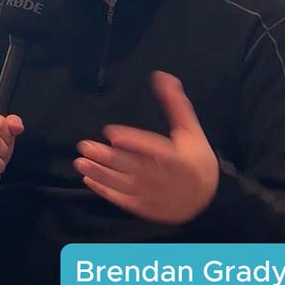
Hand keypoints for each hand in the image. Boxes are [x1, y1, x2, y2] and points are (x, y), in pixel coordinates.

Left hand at [74, 71, 218, 223]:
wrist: (205, 200)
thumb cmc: (195, 160)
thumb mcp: (191, 131)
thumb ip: (176, 105)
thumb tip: (162, 76)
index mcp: (181, 161)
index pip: (156, 150)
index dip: (134, 141)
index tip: (111, 133)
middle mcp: (167, 181)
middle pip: (135, 169)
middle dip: (109, 158)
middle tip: (85, 146)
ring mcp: (155, 197)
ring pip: (125, 185)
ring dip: (101, 174)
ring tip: (80, 163)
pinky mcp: (146, 208)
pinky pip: (123, 200)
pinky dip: (105, 191)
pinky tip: (88, 180)